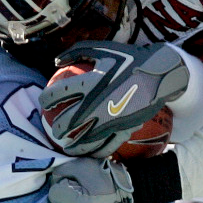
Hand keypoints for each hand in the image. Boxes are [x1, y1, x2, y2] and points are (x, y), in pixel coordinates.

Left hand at [41, 41, 190, 157]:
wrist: (157, 73)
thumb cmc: (129, 58)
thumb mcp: (101, 48)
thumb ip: (75, 52)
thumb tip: (56, 61)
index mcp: (89, 83)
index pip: (57, 93)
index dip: (46, 99)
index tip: (45, 103)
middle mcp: (96, 104)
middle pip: (67, 122)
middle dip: (56, 129)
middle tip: (54, 130)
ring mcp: (110, 119)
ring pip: (85, 140)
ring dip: (73, 147)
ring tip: (68, 148)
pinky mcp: (124, 128)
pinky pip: (107, 146)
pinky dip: (96, 152)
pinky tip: (91, 154)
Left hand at [47, 156, 134, 202]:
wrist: (122, 193)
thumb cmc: (104, 177)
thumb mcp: (81, 166)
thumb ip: (59, 172)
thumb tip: (51, 183)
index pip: (54, 194)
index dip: (63, 183)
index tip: (76, 182)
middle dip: (60, 195)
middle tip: (76, 190)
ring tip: (74, 200)